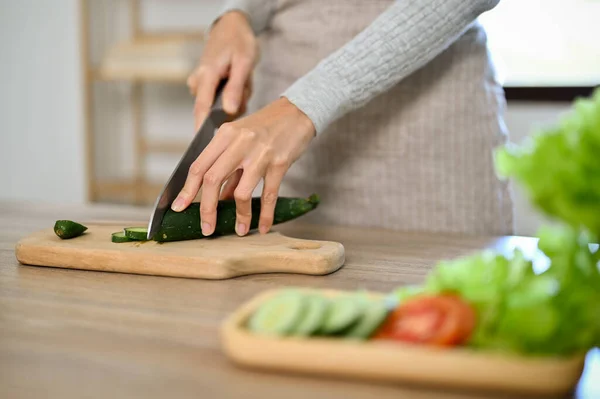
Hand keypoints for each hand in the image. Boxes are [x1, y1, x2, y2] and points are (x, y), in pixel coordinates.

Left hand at [171, 97, 315, 235]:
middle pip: (213, 180)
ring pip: (241, 192)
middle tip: (206, 228)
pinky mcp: (279, 163)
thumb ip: (229, 167)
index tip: (179, 207)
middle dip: (207, 209)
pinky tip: (263, 226)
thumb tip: (218, 199)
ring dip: (239, 216)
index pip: (199, 165)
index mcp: (225, 135)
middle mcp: (239, 142)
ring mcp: (260, 153)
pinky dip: (264, 214)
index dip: (187, 189)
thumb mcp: (241, 140)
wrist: (297, 112)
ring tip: (240, 230)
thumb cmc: (266, 127)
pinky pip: (269, 195)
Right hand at [187, 11, 256, 129]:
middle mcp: (199, 81)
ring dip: (236, 97)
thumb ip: (236, 88)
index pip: (202, 109)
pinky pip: (221, 99)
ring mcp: (200, 83)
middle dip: (232, 106)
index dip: (202, 130)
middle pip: (213, 109)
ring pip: (220, 104)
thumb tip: (229, 112)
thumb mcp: (244, 62)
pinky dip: (234, 94)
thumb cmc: (239, 41)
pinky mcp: (206, 85)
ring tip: (243, 79)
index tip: (203, 149)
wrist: (231, 26)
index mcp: (206, 75)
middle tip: (245, 86)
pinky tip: (239, 81)